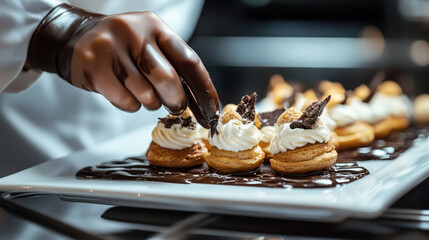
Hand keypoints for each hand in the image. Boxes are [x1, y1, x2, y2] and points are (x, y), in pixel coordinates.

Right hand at [27, 4, 218, 127]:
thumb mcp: (150, 45)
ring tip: (143, 93)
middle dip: (177, 101)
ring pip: (146, 94)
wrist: (75, 38)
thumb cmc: (124, 48)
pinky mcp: (93, 66)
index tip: (212, 112)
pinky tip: (124, 93)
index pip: (190, 61)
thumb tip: (202, 104)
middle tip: (176, 107)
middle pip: (168, 79)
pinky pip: (125, 101)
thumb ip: (174, 66)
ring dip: (150, 103)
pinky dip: (130, 105)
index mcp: (157, 27)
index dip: (204, 90)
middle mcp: (135, 33)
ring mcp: (112, 48)